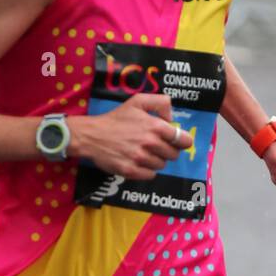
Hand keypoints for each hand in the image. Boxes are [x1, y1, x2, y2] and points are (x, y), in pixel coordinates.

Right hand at [68, 93, 192, 180]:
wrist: (92, 135)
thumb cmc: (117, 118)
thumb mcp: (138, 101)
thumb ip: (161, 103)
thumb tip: (172, 119)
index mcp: (155, 126)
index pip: (183, 140)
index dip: (182, 141)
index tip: (176, 142)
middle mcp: (150, 143)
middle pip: (173, 155)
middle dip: (167, 150)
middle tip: (155, 146)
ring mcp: (140, 158)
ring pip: (162, 165)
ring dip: (156, 160)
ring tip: (144, 152)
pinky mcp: (131, 171)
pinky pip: (150, 175)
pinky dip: (147, 170)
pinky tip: (138, 162)